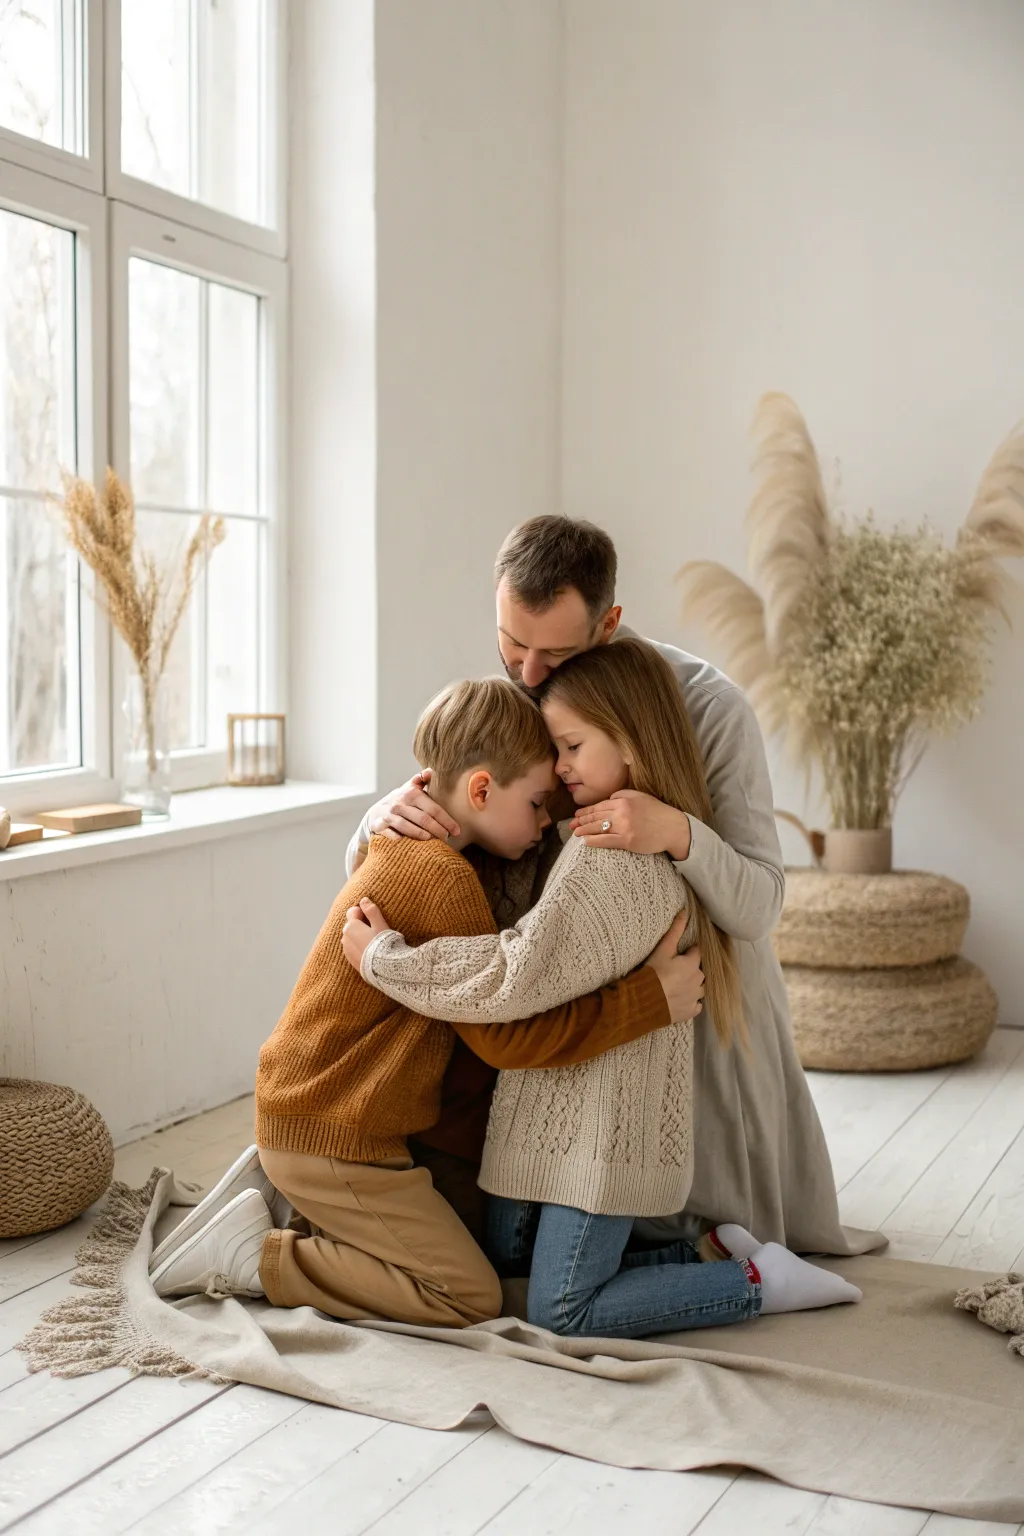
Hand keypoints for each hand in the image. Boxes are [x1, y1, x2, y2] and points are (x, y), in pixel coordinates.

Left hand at [342, 896, 393, 970]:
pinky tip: (370, 950)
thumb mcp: (380, 924)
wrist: (384, 969)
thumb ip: (371, 911)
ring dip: (359, 936)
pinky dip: (359, 947)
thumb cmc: (384, 944)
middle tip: (376, 929)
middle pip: (352, 925)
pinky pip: (352, 949)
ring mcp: (347, 950)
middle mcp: (345, 937)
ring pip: (351, 937)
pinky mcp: (350, 960)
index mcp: (351, 926)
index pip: (352, 911)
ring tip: (374, 941)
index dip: (363, 911)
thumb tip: (363, 899)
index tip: (373, 916)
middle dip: (360, 924)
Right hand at [368, 768, 459, 843]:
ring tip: (434, 842)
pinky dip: (402, 841)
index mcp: (411, 793)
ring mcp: (388, 815)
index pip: (433, 809)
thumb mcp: (409, 789)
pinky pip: (392, 836)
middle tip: (448, 839)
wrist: (374, 815)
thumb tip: (431, 770)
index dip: (447, 820)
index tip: (457, 831)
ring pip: (408, 828)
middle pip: (424, 819)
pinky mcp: (378, 826)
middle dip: (438, 831)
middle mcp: (399, 803)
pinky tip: (412, 846)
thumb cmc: (399, 802)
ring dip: (423, 836)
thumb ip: (421, 780)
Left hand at [572, 789, 691, 859]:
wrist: (673, 827)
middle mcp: (622, 812)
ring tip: (575, 833)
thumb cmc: (657, 812)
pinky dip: (594, 840)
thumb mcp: (640, 796)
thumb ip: (622, 795)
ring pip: (598, 828)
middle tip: (571, 824)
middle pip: (596, 816)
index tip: (577, 814)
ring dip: (584, 830)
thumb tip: (607, 800)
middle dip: (581, 820)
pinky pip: (606, 840)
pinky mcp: (628, 840)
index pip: (600, 805)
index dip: (586, 811)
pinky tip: (586, 841)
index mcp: (624, 800)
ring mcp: (624, 827)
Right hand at [643, 912, 703, 1022]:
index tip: (678, 955)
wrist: (643, 1001)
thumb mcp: (663, 949)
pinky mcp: (690, 1011)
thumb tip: (685, 911)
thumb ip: (675, 930)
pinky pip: (696, 1005)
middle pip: (700, 971)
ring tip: (679, 985)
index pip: (697, 953)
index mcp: (693, 964)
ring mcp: (695, 997)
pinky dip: (691, 1002)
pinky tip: (681, 999)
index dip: (688, 953)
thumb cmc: (653, 972)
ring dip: (693, 985)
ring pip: (700, 989)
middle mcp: (699, 980)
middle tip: (675, 970)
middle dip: (691, 969)